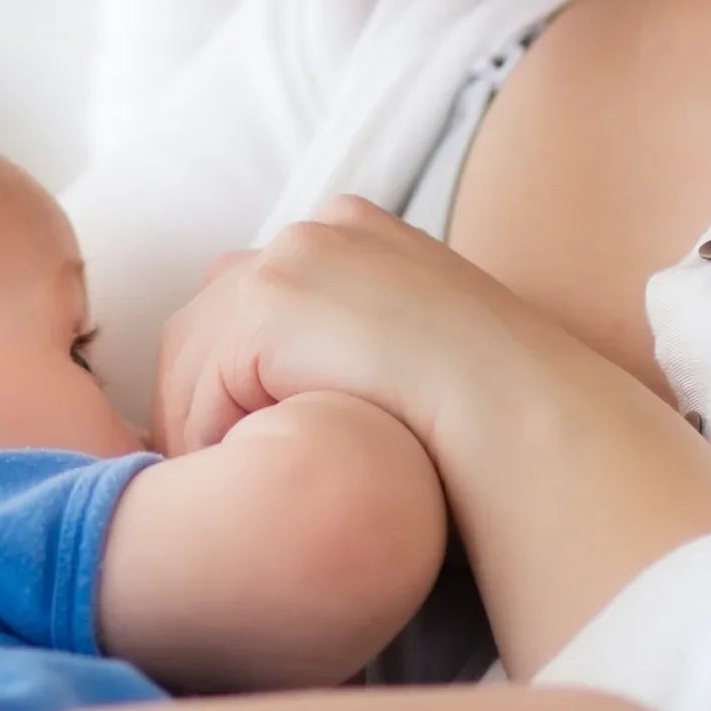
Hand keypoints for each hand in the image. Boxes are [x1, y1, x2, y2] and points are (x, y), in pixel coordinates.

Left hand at [150, 197, 527, 455]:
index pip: (251, 298)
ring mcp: (289, 260)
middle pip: (206, 318)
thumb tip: (301, 387)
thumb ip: (357, 344)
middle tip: (216, 465)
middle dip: (203, 393)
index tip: (242, 436)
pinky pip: (200, 390)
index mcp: (352, 230)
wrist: (517, 414)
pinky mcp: (268, 306)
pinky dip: (211, 439)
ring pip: (193, 357)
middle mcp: (315, 230)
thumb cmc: (481, 411)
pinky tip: (248, 476)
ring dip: (203, 422)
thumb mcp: (414, 353)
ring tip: (230, 480)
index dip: (236, 375)